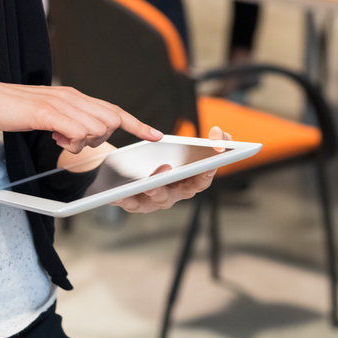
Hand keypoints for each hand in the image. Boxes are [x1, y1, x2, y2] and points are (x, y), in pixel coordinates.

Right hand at [0, 78, 161, 153]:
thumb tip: (79, 137)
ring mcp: (62, 103)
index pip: (114, 110)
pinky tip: (55, 138)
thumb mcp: (46, 117)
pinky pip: (78, 131)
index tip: (157, 135)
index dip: (138, 124)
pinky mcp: (48, 113)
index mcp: (74, 97)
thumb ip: (67, 123)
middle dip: (101, 138)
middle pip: (111, 120)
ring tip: (58, 138)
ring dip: (82, 142)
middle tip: (71, 141)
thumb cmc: (10, 110)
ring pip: (98, 128)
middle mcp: (73, 97)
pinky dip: (72, 141)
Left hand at [112, 126, 231, 213]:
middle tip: (174, 172)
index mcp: (192, 181)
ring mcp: (158, 199)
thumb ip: (212, 140)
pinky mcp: (137, 202)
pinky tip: (120, 192)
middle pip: (184, 191)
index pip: (204, 179)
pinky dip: (126, 198)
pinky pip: (132, 202)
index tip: (210, 165)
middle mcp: (177, 192)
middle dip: (185, 181)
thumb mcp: (191, 146)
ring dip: (157, 192)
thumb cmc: (171, 156)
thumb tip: (217, 134)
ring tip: (150, 185)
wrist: (137, 166)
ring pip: (160, 198)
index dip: (208, 173)